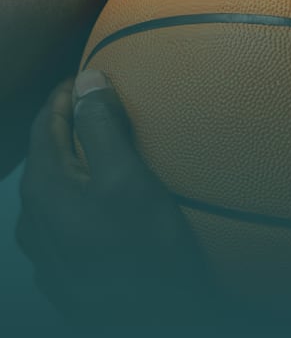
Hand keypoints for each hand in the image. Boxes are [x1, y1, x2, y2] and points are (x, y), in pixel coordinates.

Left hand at [16, 72, 218, 326]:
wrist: (159, 327)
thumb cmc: (147, 256)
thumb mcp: (128, 181)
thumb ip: (102, 127)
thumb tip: (85, 79)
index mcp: (45, 192)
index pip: (46, 124)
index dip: (67, 94)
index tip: (89, 73)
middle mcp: (35, 223)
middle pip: (47, 156)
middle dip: (69, 124)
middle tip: (98, 101)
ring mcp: (48, 254)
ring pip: (54, 190)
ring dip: (74, 161)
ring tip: (103, 146)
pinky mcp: (67, 275)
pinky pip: (64, 219)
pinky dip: (80, 195)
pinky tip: (101, 199)